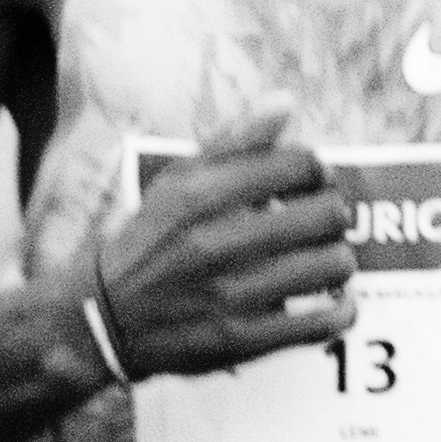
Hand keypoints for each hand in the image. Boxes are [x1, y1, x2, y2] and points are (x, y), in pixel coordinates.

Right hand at [93, 133, 355, 377]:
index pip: (302, 164)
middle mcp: (216, 242)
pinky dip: (340, 312)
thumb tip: (285, 102)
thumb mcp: (175, 183)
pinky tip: (331, 304)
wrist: (100, 319)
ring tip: (321, 264)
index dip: (316, 171)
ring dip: (336, 262)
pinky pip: (324, 322)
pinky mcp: (241, 339)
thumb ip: (232, 142)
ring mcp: (230, 294)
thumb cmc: (146, 243)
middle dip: (330, 216)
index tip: (309, 184)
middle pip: (328, 214)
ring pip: (334, 266)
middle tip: (317, 226)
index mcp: (200, 195)